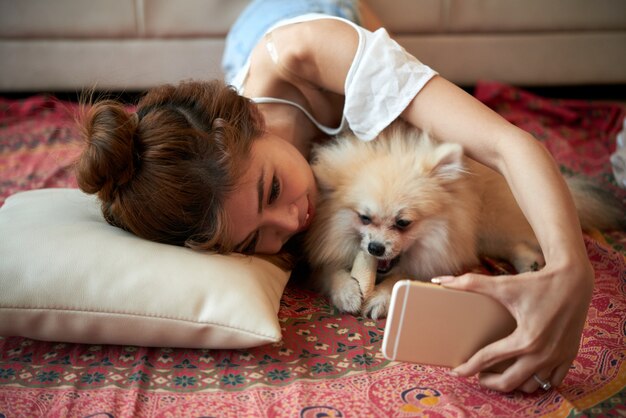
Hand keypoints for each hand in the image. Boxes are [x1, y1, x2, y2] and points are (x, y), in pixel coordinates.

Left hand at [435, 258, 593, 392]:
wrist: (573, 280)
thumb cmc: (536, 282)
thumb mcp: (503, 284)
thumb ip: (470, 283)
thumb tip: (441, 281)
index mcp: (525, 340)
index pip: (489, 359)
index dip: (469, 367)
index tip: (456, 371)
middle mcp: (543, 354)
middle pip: (509, 382)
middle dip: (489, 382)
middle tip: (478, 375)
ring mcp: (558, 357)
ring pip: (531, 385)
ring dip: (513, 383)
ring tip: (499, 373)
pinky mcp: (569, 355)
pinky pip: (551, 381)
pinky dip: (536, 380)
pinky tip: (524, 371)